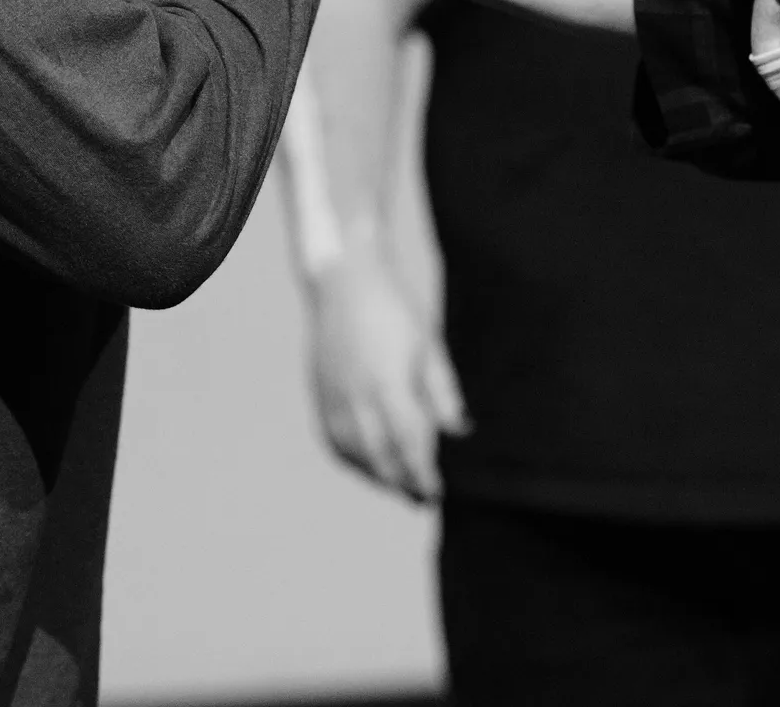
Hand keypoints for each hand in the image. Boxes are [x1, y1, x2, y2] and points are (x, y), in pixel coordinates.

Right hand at [307, 244, 467, 502]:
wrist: (346, 281)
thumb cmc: (395, 309)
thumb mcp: (429, 345)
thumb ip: (442, 392)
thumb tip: (459, 432)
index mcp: (388, 384)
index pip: (409, 444)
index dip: (423, 474)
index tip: (437, 492)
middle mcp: (357, 397)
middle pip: (381, 457)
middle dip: (403, 483)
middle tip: (423, 499)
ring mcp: (334, 397)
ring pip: (355, 454)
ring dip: (378, 475)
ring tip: (400, 486)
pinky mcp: (320, 394)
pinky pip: (334, 441)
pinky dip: (352, 460)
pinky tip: (370, 464)